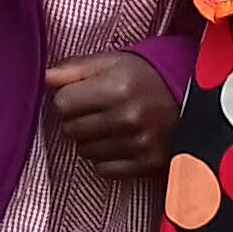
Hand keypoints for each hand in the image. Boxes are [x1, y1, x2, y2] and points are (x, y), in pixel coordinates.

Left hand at [46, 52, 179, 177]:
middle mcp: (128, 118)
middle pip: (70, 129)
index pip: (62, 103)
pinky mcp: (148, 164)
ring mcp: (140, 144)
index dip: (66, 98)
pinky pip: (103, 170)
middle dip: (75, 119)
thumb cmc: (141, 76)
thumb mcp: (109, 61)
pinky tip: (117, 142)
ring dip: (89, 139)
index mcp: (117, 88)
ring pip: (84, 151)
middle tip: (94, 110)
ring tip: (107, 124)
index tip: (79, 95)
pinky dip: (104, 158)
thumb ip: (73, 69)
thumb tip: (44, 79)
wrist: (187, 98)